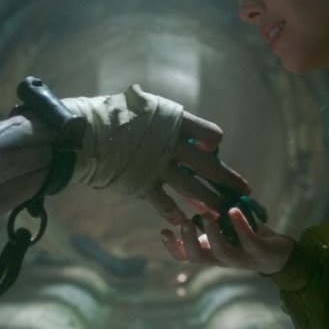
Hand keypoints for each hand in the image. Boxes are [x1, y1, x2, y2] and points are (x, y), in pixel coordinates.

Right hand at [61, 88, 247, 219]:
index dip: (213, 144)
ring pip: (194, 189)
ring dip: (210, 202)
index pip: (210, 134)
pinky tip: (186, 223)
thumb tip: (170, 122)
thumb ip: (161, 118)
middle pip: (209, 165)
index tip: (212, 150)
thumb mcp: (141, 104)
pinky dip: (177, 215)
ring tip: (223, 213)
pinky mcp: (144, 185)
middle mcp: (172, 145)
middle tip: (244, 190)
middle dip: (227, 179)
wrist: (84, 133)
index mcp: (175, 121)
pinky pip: (166, 204)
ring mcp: (159, 167)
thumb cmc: (109, 114)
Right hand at [161, 206, 293, 274]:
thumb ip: (205, 215)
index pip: (185, 256)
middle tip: (182, 222)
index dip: (172, 247)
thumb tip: (188, 192)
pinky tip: (233, 210)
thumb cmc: (245, 239)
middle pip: (198, 257)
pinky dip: (240, 225)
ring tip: (206, 215)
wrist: (278, 255)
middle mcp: (221, 259)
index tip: (163, 230)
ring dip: (212, 234)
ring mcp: (240, 258)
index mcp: (210, 253)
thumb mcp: (222, 228)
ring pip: (221, 252)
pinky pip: (248, 240)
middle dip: (188, 241)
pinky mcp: (258, 252)